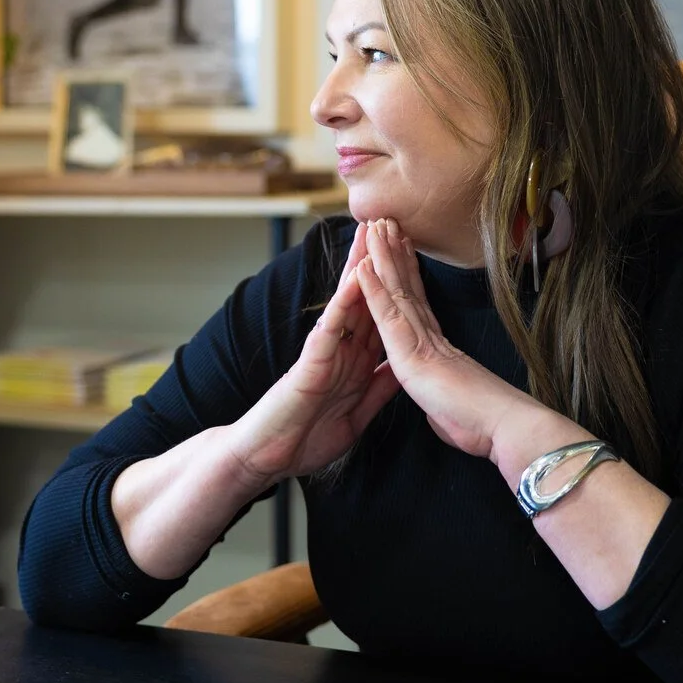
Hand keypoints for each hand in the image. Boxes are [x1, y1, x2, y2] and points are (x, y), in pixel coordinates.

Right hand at [230, 222, 399, 487]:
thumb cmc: (306, 438)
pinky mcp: (311, 361)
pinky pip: (331, 326)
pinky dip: (344, 302)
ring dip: (359, 266)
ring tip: (371, 232)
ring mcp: (325, 351)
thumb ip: (378, 389)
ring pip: (347, 301)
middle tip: (392, 224)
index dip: (396, 285)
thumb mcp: (357, 414)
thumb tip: (400, 369)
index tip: (411, 256)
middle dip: (377, 261)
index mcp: (355, 361)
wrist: (272, 458)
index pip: (379, 314)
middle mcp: (341, 348)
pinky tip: (355, 278)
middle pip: (365, 296)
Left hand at [355, 218, 580, 465]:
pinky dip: (374, 288)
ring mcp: (420, 341)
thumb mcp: (451, 411)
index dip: (406, 274)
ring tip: (373, 225)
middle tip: (386, 221)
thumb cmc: (481, 425)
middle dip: (394, 253)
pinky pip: (389, 314)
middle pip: (406, 286)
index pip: (416, 303)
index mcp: (437, 348)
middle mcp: (429, 336)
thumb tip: (441, 411)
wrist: (501, 427)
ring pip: (396, 290)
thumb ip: (442, 403)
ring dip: (382, 257)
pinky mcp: (412, 352)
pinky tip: (363, 265)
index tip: (401, 246)